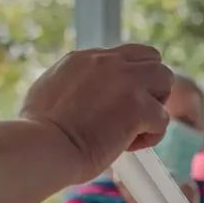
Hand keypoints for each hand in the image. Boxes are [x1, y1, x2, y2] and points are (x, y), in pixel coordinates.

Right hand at [21, 44, 173, 183]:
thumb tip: (87, 93)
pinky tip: (129, 146)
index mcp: (84, 58)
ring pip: (165, 80)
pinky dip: (152, 136)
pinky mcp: (138, 107)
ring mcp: (125, 82)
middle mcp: (107, 62)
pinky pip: (163, 118)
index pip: (126, 56)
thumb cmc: (38, 132)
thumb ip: (77, 83)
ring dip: (155, 106)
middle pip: (153, 60)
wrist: (41, 146)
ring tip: (134, 128)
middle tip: (134, 113)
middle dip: (151, 87)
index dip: (131, 79)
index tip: (119, 103)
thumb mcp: (51, 90)